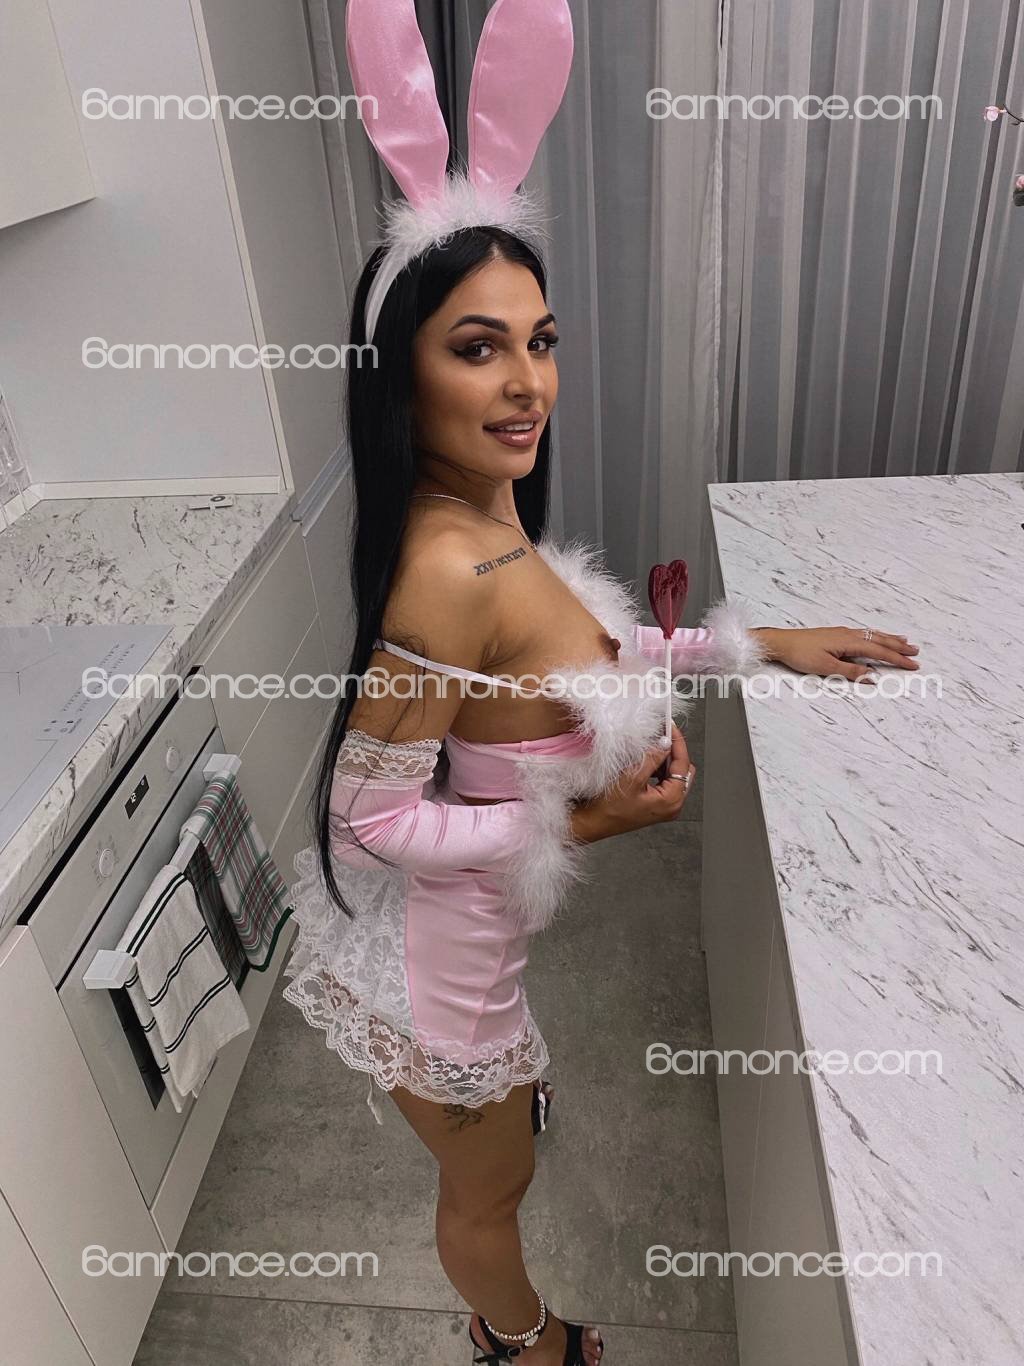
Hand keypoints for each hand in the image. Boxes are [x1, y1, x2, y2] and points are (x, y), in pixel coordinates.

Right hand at [570, 723, 695, 842]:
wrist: (594, 822)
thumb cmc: (609, 807)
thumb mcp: (632, 777)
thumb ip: (652, 758)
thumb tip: (665, 743)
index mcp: (671, 800)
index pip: (683, 764)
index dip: (677, 743)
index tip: (670, 727)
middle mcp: (673, 805)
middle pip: (683, 770)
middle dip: (672, 751)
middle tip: (660, 735)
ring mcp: (665, 806)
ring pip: (674, 775)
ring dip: (664, 760)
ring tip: (650, 749)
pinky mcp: (657, 805)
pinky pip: (665, 782)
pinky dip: (658, 770)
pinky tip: (646, 763)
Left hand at [753, 626, 919, 680]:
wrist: (782, 642)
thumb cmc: (801, 654)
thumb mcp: (826, 668)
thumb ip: (850, 672)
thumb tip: (872, 676)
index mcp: (848, 642)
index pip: (879, 651)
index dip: (897, 659)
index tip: (913, 665)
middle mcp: (848, 634)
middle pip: (879, 640)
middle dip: (898, 647)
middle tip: (916, 652)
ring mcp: (842, 633)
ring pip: (872, 635)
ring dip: (889, 639)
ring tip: (904, 641)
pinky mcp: (836, 634)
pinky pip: (863, 634)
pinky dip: (875, 636)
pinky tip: (876, 637)